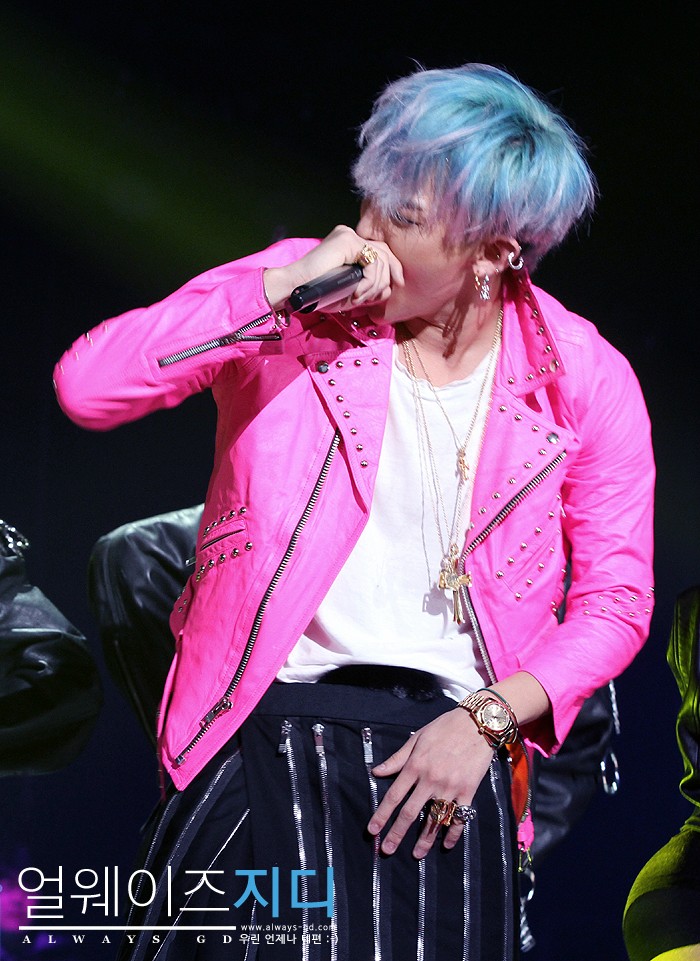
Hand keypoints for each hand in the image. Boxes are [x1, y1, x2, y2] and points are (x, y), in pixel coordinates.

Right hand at [263, 225, 403, 311]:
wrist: (298, 289)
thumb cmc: (319, 293)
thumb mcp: (351, 291)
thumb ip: (370, 287)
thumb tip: (389, 288)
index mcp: (350, 246)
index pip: (381, 252)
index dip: (393, 268)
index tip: (395, 286)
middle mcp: (351, 236)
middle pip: (385, 253)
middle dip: (387, 278)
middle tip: (375, 297)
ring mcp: (348, 236)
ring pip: (380, 259)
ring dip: (374, 285)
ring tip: (358, 298)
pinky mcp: (346, 241)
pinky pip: (370, 262)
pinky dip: (369, 281)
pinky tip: (357, 293)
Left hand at [367, 707, 494, 858]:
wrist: (477, 723)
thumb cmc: (444, 728)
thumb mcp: (417, 738)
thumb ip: (397, 758)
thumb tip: (376, 771)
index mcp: (416, 765)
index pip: (394, 795)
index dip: (382, 815)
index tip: (372, 830)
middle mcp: (431, 779)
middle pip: (410, 813)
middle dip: (397, 833)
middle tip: (387, 850)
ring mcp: (450, 787)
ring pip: (435, 820)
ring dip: (424, 840)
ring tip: (416, 855)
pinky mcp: (468, 790)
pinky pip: (460, 817)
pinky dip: (453, 833)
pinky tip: (446, 844)